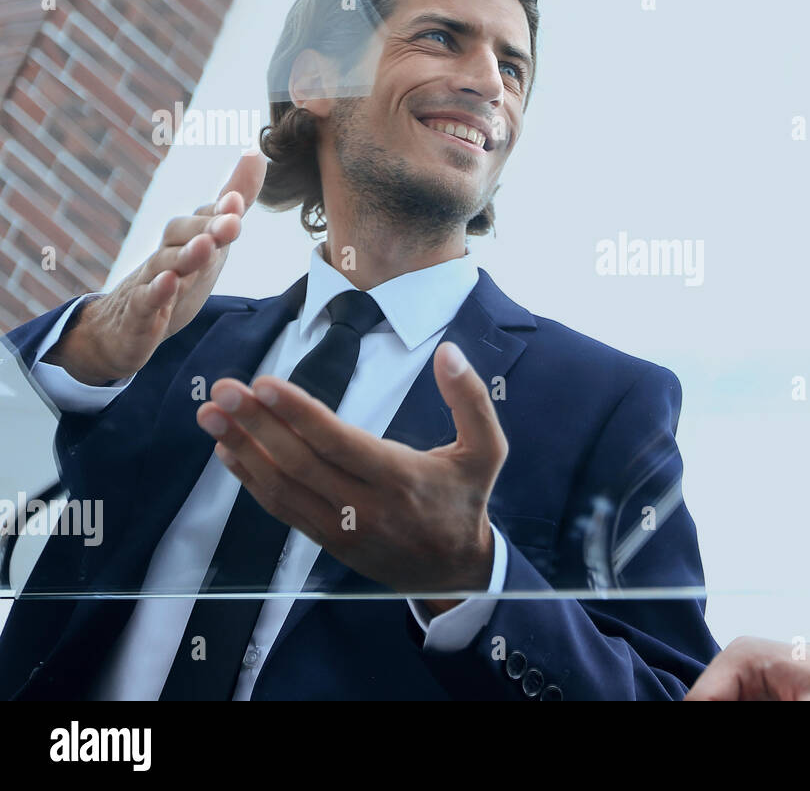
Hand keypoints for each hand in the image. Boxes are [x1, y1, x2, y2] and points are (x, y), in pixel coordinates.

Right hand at [46, 154, 265, 384]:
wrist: (123, 326)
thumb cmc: (176, 277)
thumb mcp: (211, 243)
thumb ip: (232, 205)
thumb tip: (256, 153)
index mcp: (187, 238)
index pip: (204, 218)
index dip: (221, 209)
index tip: (238, 199)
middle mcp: (168, 253)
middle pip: (183, 234)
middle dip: (208, 226)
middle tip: (233, 221)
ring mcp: (151, 282)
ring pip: (166, 264)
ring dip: (187, 254)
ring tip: (207, 245)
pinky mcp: (139, 313)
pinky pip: (146, 299)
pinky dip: (157, 291)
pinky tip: (170, 282)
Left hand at [195, 340, 503, 604]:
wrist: (455, 569)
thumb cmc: (466, 500)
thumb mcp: (487, 450)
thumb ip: (471, 399)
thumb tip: (448, 352)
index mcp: (401, 479)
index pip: (339, 443)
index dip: (298, 413)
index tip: (263, 383)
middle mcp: (364, 507)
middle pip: (300, 463)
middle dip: (256, 424)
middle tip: (223, 390)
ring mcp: (340, 529)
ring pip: (282, 488)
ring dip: (242, 449)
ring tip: (210, 415)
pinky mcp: (326, 541)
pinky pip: (281, 509)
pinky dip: (250, 480)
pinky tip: (228, 452)